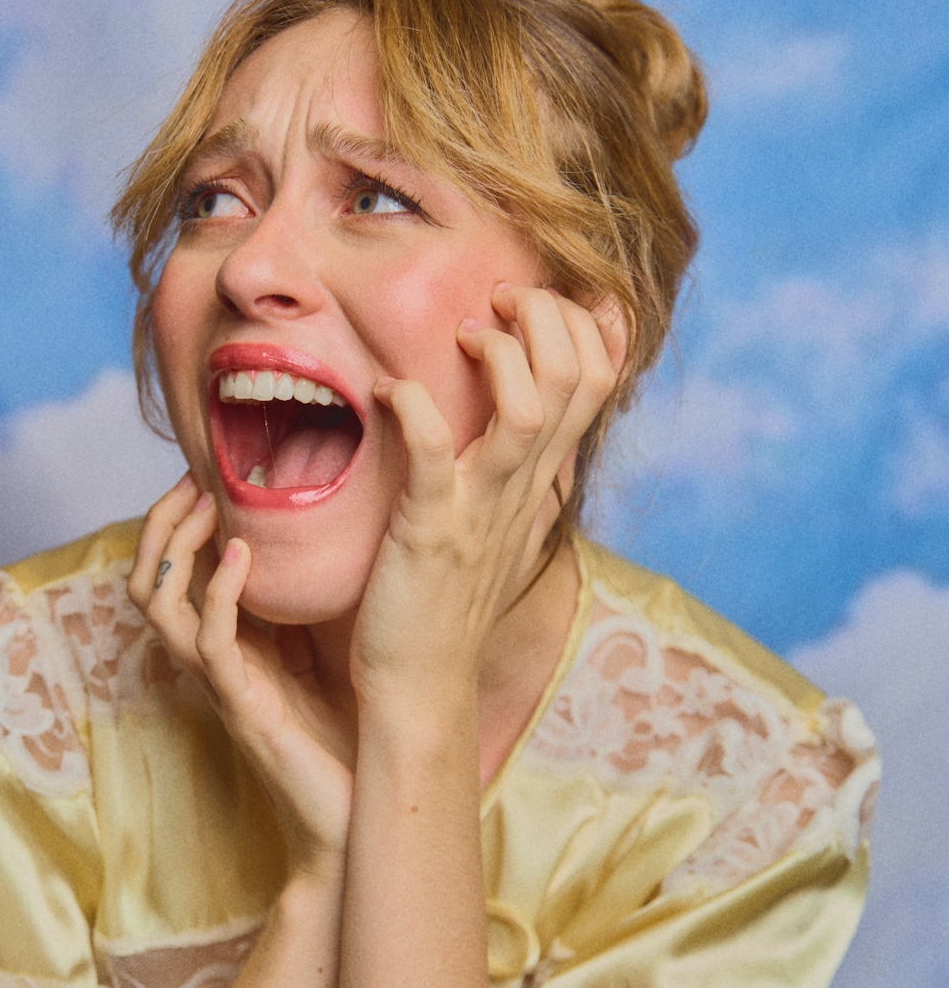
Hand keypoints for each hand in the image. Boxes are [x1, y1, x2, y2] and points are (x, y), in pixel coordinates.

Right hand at [128, 478, 354, 874]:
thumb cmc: (352, 738)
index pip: (172, 572)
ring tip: (211, 508)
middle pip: (147, 580)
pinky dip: (219, 594)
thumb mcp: (330, 653)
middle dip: (162, 523)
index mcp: (231, 646)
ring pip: (159, 606)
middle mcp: (213, 663)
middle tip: (195, 480)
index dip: (176, 522)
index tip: (209, 475)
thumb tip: (331, 541)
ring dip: (178, 547)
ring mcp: (222, 685)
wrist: (364, 812)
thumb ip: (312, 606)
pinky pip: (209, 643)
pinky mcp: (243, 706)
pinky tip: (243, 557)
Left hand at [351, 284, 618, 715]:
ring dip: (499, 352)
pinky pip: (433, 451)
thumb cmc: (445, 603)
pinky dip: (414, 406)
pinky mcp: (431, 529)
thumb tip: (529, 424)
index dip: (582, 322)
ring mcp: (481, 509)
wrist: (422, 685)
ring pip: (527, 407)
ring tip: (462, 336)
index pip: (598, 380)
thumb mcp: (500, 526)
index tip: (531, 302)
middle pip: (576, 376)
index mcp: (539, 480)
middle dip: (543, 315)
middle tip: (493, 304)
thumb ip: (519, 473)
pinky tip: (388, 391)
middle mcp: (522, 489)